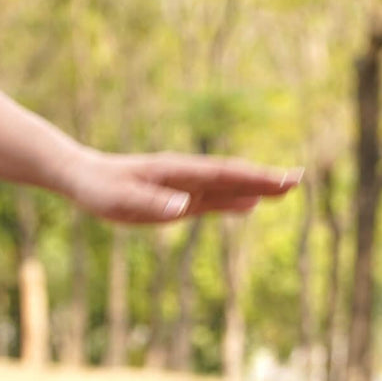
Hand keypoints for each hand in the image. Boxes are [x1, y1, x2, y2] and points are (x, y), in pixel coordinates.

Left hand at [64, 149, 303, 223]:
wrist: (81, 176)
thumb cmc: (99, 189)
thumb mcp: (121, 201)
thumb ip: (153, 204)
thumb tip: (183, 207)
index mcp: (177, 173)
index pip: (224, 175)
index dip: (255, 178)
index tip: (282, 180)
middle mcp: (186, 176)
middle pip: (233, 176)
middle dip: (266, 178)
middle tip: (300, 180)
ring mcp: (184, 186)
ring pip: (227, 186)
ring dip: (257, 187)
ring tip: (287, 188)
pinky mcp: (177, 198)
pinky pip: (212, 199)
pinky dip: (234, 200)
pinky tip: (250, 204)